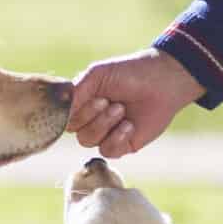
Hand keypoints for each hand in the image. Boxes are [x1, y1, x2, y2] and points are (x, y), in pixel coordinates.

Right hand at [68, 49, 204, 157]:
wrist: (162, 82)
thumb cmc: (129, 73)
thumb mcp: (97, 75)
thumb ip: (76, 92)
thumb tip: (60, 112)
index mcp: (83, 102)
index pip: (64, 118)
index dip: (74, 113)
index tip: (91, 98)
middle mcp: (92, 119)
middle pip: (77, 133)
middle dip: (93, 116)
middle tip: (110, 101)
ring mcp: (107, 133)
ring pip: (89, 142)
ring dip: (105, 125)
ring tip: (121, 109)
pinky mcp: (123, 145)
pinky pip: (108, 151)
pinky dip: (117, 137)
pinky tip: (129, 124)